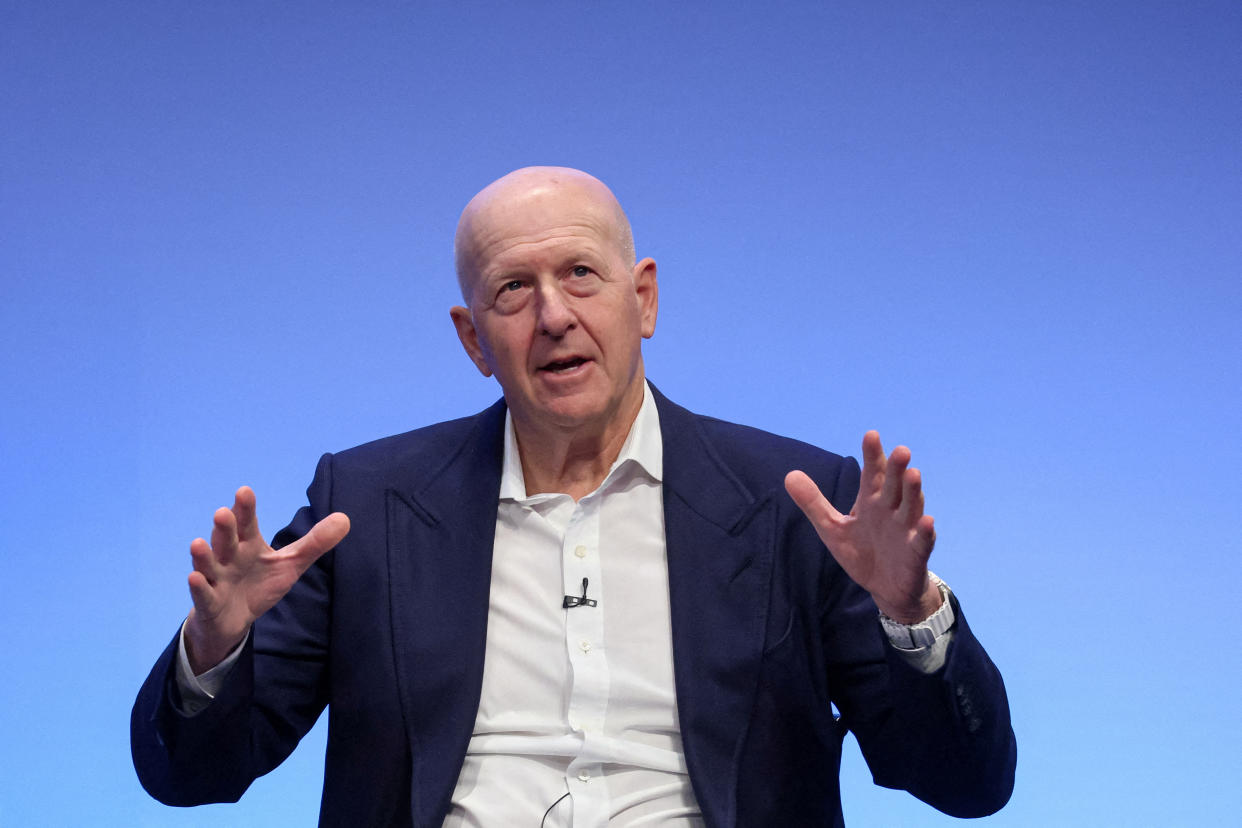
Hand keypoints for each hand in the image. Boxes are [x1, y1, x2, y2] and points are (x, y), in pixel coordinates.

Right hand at [184, 486, 349, 673]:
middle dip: (225, 527)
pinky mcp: (209, 603)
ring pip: (208, 565)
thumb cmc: (258, 584)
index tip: (244, 491)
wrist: (231, 620)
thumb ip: (314, 543)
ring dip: (203, 555)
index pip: (247, 524)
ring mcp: (216, 580)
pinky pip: (203, 595)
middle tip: (223, 512)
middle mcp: (228, 558)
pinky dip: (198, 588)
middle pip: (226, 540)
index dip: (245, 509)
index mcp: (248, 545)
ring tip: (197, 542)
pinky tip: (194, 578)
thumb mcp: (290, 564)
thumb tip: (345, 518)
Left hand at [785, 431, 940, 623]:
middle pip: (895, 486)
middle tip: (900, 450)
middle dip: (897, 469)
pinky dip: (925, 532)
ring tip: (914, 474)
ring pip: (911, 508)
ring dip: (913, 492)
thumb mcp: (832, 528)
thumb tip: (789, 475)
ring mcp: (906, 531)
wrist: (885, 588)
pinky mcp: (916, 554)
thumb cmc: (862, 552)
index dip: (872, 456)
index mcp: (872, 502)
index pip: (873, 474)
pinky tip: (928, 521)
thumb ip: (813, 503)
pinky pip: (922, 542)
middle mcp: (892, 511)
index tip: (871, 434)